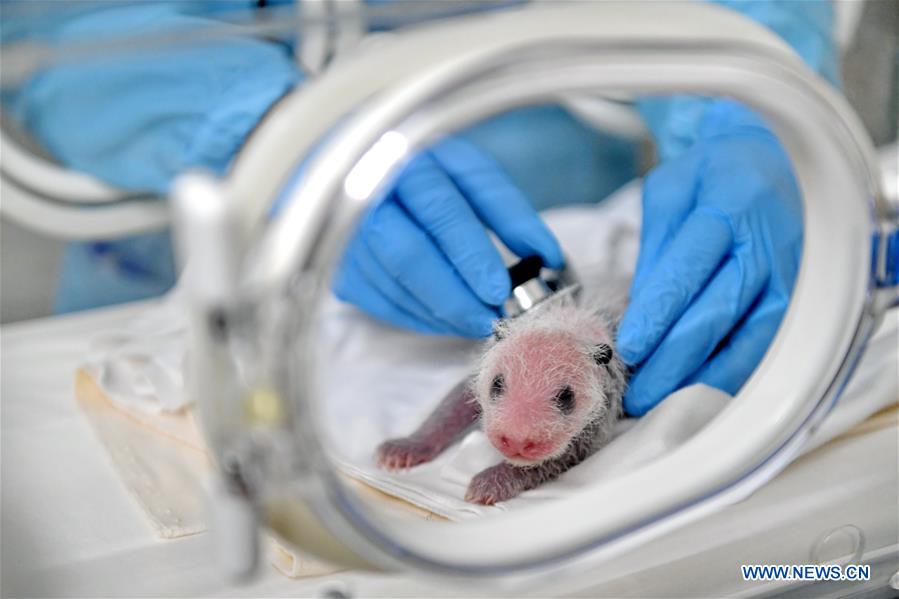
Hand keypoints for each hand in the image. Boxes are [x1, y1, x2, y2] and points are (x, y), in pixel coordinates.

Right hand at [333, 136, 562, 336]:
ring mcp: (348, 235)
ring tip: (477, 321)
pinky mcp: (340, 268)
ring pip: (395, 285)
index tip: (499, 289)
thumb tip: (547, 255)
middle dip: (456, 295)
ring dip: (442, 313)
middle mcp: (370, 196)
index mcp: (410, 162)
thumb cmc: (424, 174)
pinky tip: (447, 319)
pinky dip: (420, 318)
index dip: (471, 253)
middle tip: (491, 319)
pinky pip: (381, 304)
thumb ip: (507, 212)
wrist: (352, 173)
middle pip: (410, 255)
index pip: (442, 210)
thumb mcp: (468, 175)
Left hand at [617, 113, 801, 414]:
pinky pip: (769, 345)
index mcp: (730, 204)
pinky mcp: (803, 298)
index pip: (689, 267)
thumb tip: (641, 311)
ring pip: (753, 338)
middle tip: (638, 393)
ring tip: (664, 401)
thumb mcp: (670, 189)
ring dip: (706, 376)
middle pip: (721, 310)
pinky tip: (700, 389)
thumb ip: (655, 246)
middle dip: (676, 359)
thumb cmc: (713, 175)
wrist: (774, 159)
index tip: (630, 348)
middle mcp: (769, 242)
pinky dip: (734, 372)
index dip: (659, 313)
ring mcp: (793, 273)